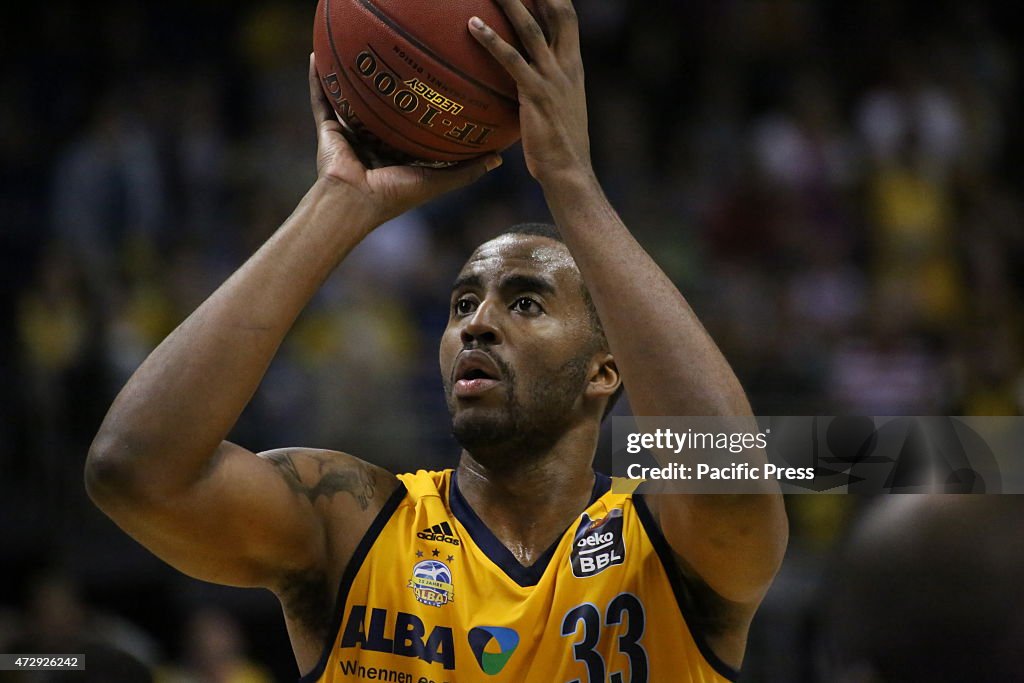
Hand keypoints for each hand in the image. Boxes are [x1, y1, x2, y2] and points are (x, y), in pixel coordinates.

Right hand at [307, 54, 501, 225]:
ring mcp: (349, 133)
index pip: (412, 124)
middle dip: (390, 84)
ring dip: (352, 74)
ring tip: (359, 47)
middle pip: (383, 106)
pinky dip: (317, 78)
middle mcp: (373, 141)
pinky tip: (318, 54)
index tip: (438, 84)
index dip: (423, 105)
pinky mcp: (327, 129)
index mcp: (397, 153)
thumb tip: (500, 158)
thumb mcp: (438, 180)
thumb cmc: (396, 194)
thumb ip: (467, 170)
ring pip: (350, 97)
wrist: (355, 202)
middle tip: (403, 55)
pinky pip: (321, 98)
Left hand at [468, 0, 591, 184]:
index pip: (567, 18)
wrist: (569, 171)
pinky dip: (491, 39)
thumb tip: (519, 81)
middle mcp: (567, 65)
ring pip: (531, 28)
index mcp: (573, 66)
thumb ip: (542, 87)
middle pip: (557, 12)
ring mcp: (553, 78)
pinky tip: (472, 25)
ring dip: (512, 2)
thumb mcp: (556, 108)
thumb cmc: (557, 145)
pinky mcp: (536, 94)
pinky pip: (511, 59)